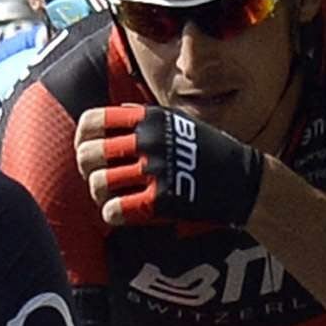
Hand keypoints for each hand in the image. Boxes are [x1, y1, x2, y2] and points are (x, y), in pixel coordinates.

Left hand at [78, 102, 266, 230]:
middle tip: (98, 177)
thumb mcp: (180, 120)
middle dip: (87, 169)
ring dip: (98, 194)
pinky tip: (118, 213)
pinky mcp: (163, 199)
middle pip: (89, 154)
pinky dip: (111, 214)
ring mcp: (156, 170)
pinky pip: (116, 209)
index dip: (81, 137)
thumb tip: (114, 111)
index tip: (86, 149)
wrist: (244, 180)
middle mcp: (149, 140)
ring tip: (108, 197)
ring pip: (99, 183)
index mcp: (149, 117)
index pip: (92, 121)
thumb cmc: (210, 149)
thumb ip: (146, 115)